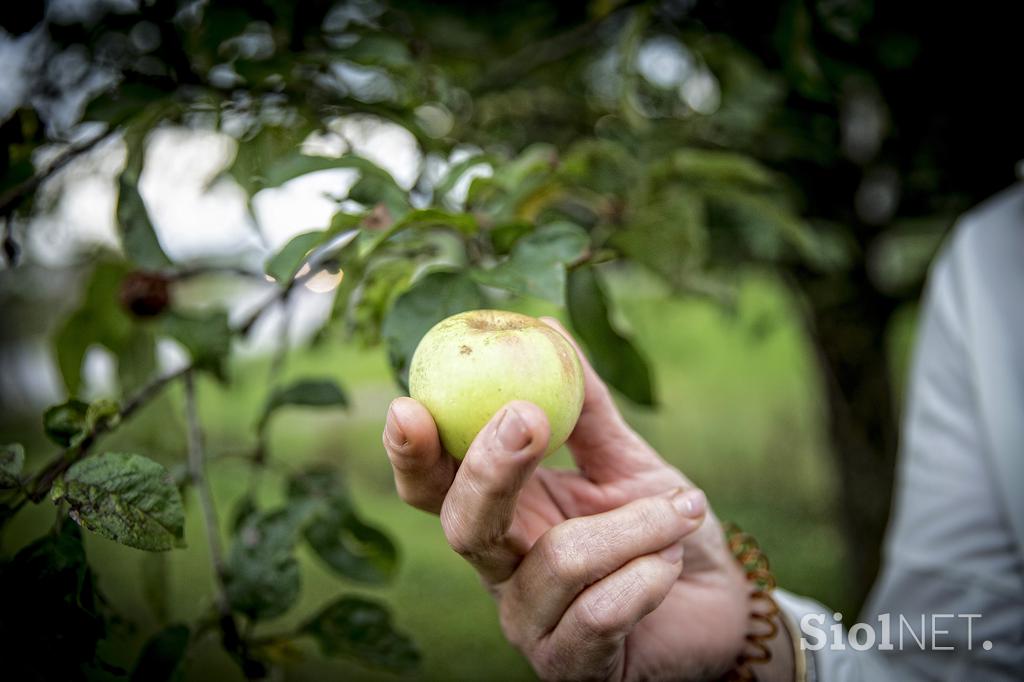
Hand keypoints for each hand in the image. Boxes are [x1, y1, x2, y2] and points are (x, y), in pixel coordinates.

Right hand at [382, 318, 751, 680]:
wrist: (722, 607)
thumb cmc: (664, 531)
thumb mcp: (626, 461)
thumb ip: (586, 407)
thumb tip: (546, 325)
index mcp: (505, 516)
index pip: (435, 486)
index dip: (411, 451)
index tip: (409, 402)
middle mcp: (503, 572)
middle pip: (464, 526)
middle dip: (489, 469)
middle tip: (526, 418)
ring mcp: (533, 626)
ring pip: (558, 561)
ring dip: (634, 525)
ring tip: (683, 510)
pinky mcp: (572, 668)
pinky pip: (600, 612)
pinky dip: (649, 574)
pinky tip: (674, 563)